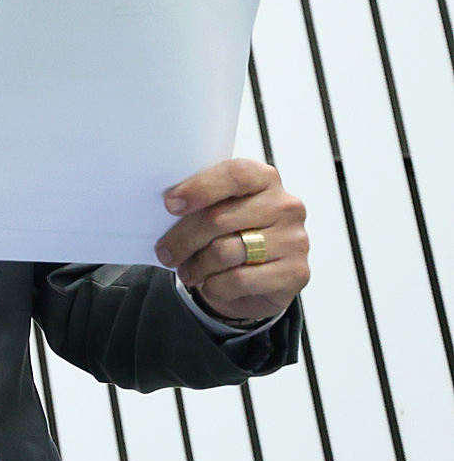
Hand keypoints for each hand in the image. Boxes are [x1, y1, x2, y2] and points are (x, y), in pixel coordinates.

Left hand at [156, 157, 308, 324]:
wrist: (257, 279)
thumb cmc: (231, 235)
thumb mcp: (215, 210)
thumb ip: (200, 202)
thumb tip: (169, 207)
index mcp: (264, 179)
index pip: (235, 174)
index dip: (200, 188)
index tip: (170, 205)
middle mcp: (285, 206)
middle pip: (219, 218)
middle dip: (183, 238)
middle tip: (165, 252)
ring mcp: (294, 240)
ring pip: (226, 251)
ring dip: (197, 265)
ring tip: (187, 271)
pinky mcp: (295, 272)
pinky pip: (240, 280)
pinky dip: (216, 286)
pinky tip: (210, 285)